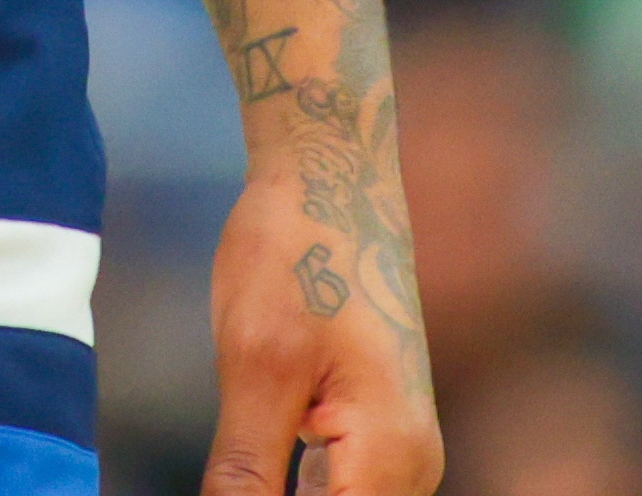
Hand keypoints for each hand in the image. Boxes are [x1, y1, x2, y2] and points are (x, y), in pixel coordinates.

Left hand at [201, 158, 439, 495]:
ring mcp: (399, 451)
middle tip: (230, 467)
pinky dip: (294, 489)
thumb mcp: (254, 368)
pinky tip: (251, 468)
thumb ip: (245, 474)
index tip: (233, 481)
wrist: (330, 177)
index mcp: (392, 457)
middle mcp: (411, 466)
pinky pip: (338, 490)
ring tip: (244, 452)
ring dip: (280, 491)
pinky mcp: (376, 435)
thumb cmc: (296, 254)